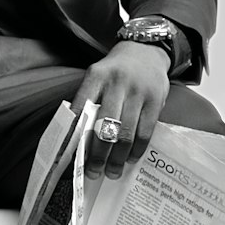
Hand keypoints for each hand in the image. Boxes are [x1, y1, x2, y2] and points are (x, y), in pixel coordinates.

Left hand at [71, 41, 170, 178]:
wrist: (145, 51)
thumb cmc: (115, 72)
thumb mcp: (97, 78)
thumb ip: (87, 102)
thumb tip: (75, 140)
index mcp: (95, 77)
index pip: (80, 109)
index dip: (73, 136)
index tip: (69, 159)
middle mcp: (116, 83)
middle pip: (103, 127)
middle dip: (97, 155)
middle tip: (92, 173)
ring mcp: (138, 92)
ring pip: (125, 133)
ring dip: (117, 158)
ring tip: (112, 172)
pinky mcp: (155, 100)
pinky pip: (145, 132)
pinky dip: (136, 150)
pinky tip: (130, 159)